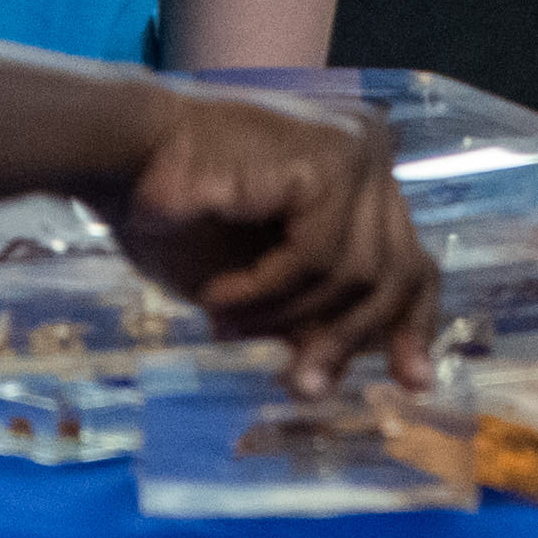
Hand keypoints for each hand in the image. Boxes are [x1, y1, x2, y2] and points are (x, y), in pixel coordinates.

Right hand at [93, 89, 432, 387]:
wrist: (123, 159)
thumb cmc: (182, 221)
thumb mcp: (263, 288)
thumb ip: (311, 317)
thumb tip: (349, 382)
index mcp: (362, 179)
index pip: (414, 263)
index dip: (414, 326)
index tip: (411, 383)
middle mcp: (372, 154)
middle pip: (398, 273)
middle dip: (346, 338)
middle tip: (300, 386)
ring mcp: (357, 151)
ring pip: (360, 274)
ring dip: (286, 314)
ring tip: (226, 321)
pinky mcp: (330, 158)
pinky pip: (320, 256)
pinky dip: (267, 289)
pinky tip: (219, 295)